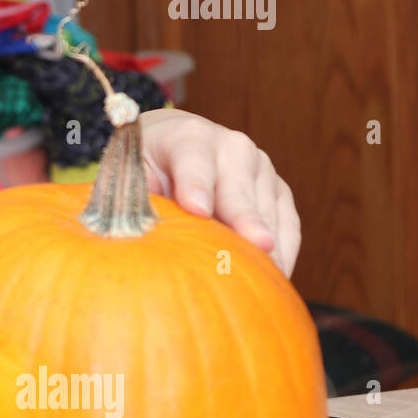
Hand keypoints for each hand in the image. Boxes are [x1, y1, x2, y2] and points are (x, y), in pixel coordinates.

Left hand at [137, 108, 299, 276]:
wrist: (172, 142)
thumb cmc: (145, 163)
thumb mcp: (129, 171)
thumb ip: (133, 196)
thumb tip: (129, 232)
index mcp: (187, 137)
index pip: (192, 159)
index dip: (195, 183)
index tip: (197, 208)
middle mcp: (231, 147)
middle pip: (237, 189)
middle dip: (245, 218)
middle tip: (256, 247)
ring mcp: (260, 168)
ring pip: (266, 210)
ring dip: (266, 245)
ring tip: (264, 281)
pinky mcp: (277, 191)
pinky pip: (287, 224)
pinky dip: (285, 251)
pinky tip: (276, 278)